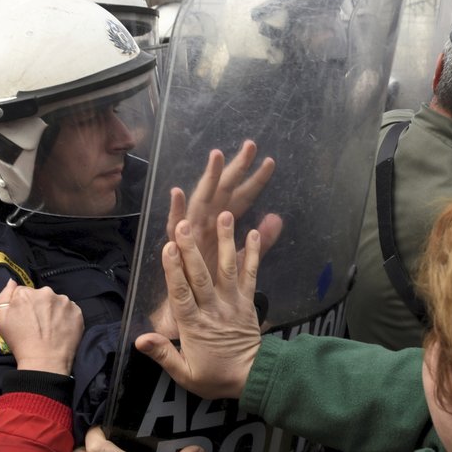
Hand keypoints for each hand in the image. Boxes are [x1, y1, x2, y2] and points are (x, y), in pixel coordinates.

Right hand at [0, 279, 82, 375]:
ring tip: (51, 328)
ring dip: (53, 310)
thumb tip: (12, 281)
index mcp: (26, 293)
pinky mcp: (77, 311)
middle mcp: (46, 292)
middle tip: (39, 324)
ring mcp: (64, 301)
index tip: (25, 318)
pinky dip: (65, 317)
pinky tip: (61, 329)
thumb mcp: (2, 319)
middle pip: (41, 295)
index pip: (23, 292)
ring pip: (56, 301)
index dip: (23, 305)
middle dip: (39, 306)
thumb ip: (4, 296)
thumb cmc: (20, 342)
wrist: (44, 361)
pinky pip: (69, 310)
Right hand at [137, 210, 280, 400]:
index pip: (182, 294)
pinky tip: (252, 233)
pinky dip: (252, 254)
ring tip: (224, 216)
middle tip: (185, 225)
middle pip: (201, 276)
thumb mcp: (184, 374)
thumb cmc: (214, 376)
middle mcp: (213, 309)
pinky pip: (251, 275)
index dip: (174, 271)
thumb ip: (163, 354)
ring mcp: (232, 303)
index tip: (168, 248)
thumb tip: (140, 339)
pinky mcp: (248, 301)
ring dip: (225, 241)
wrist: (254, 378)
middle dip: (192, 250)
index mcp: (194, 326)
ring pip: (227, 269)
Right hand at [166, 140, 274, 282]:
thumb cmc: (214, 281)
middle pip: (224, 190)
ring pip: (202, 200)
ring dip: (208, 179)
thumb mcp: (243, 258)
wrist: (192, 306)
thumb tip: (277, 218)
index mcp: (223, 223)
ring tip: (217, 157)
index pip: (243, 197)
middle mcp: (208, 221)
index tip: (270, 162)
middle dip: (236, 168)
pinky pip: (174, 226)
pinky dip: (175, 210)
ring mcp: (192, 230)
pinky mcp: (177, 244)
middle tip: (250, 145)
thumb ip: (261, 241)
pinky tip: (177, 193)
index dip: (256, 180)